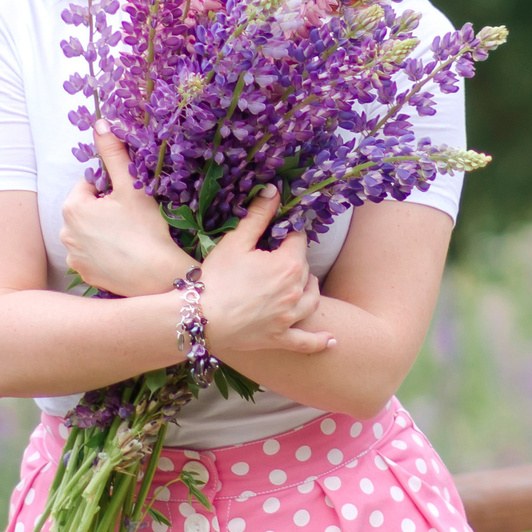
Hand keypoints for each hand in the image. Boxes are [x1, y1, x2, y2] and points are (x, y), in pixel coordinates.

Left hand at [61, 124, 195, 296]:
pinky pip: (91, 254)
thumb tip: (100, 123)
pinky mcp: (83, 274)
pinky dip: (103, 252)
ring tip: (128, 237)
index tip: (128, 199)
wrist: (157, 277)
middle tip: (131, 217)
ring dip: (103, 230)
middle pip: (86, 208)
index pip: (89, 184)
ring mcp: (73, 256)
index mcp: (72, 207)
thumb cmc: (145, 229)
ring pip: (88, 232)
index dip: (111, 188)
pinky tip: (123, 254)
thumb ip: (114, 153)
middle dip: (105, 209)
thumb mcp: (131, 186)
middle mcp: (65, 233)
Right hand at [199, 187, 330, 357]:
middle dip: (294, 259)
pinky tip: (331, 340)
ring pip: (311, 300)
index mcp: (288, 265)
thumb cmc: (216, 278)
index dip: (289, 233)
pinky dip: (320, 340)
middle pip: (305, 269)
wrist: (200, 318)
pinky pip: (306, 341)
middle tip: (278, 256)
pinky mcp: (280, 338)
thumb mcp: (236, 241)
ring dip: (310, 289)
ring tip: (307, 283)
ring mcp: (289, 317)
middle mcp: (295, 291)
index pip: (298, 241)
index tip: (280, 232)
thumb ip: (258, 215)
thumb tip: (274, 190)